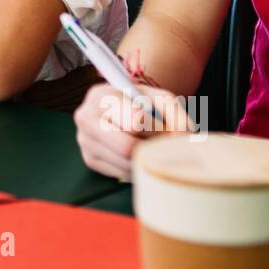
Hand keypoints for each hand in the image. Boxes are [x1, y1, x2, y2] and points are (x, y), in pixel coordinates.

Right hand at [74, 81, 191, 181]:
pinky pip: (121, 173)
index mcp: (101, 96)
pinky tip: (140, 155)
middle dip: (150, 148)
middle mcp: (86, 118)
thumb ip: (176, 114)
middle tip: (162, 144)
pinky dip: (136, 167)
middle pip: (126, 147)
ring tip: (152, 147)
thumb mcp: (159, 98)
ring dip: (145, 160)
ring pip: (125, 164)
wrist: (117, 107)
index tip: (165, 129)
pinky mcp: (89, 159)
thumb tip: (183, 140)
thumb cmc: (140, 102)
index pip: (133, 122)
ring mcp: (85, 140)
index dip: (156, 130)